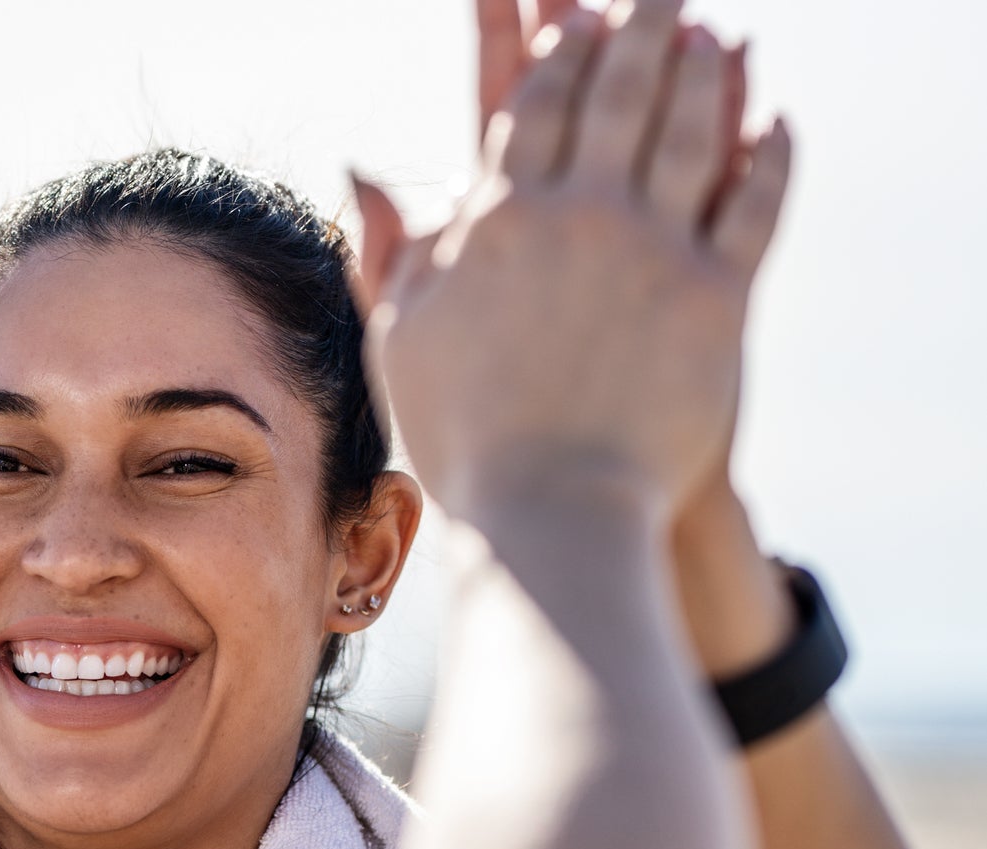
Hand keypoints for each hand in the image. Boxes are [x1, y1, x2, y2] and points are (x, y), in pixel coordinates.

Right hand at [352, 0, 790, 523]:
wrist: (551, 512)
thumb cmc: (463, 438)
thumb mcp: (401, 338)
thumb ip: (389, 249)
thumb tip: (362, 170)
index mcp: (499, 223)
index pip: (531, 106)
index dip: (555, 53)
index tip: (573, 19)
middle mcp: (580, 218)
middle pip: (616, 93)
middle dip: (637, 29)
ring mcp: (654, 251)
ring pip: (687, 129)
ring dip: (701, 71)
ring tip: (710, 33)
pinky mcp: (716, 296)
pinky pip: (753, 202)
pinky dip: (768, 154)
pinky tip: (774, 122)